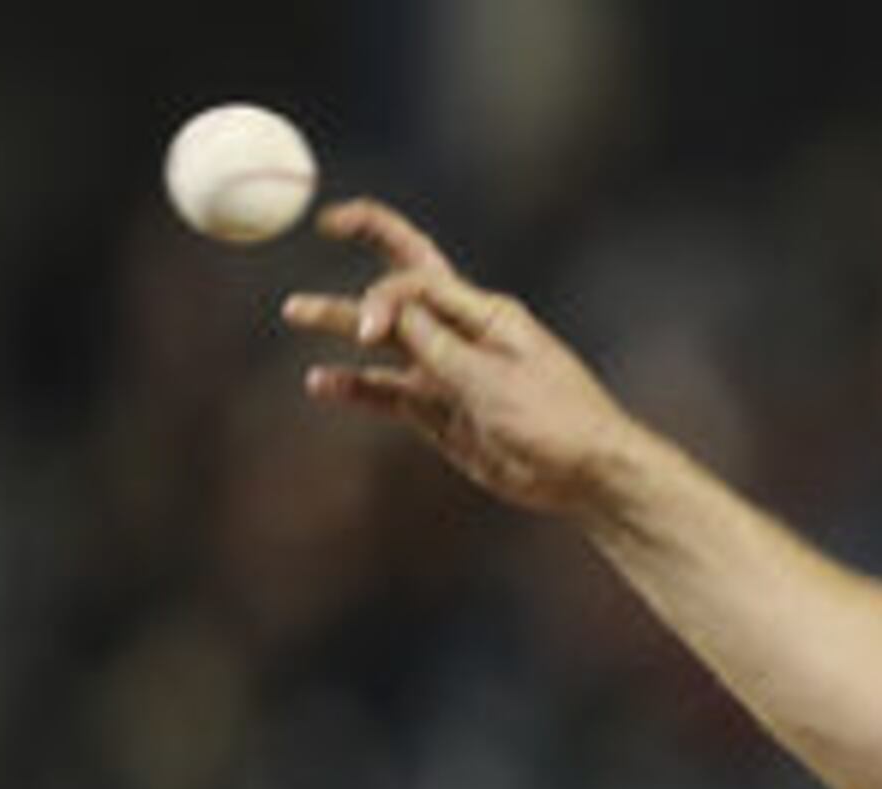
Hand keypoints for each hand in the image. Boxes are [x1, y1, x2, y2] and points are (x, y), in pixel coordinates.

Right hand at [281, 199, 644, 519]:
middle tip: (326, 221)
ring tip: (294, 311)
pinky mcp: (443, 413)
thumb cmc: (556, 419)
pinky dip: (356, 388)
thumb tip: (387, 310)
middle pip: (404, 285)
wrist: (586, 475)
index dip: (382, 294)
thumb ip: (436, 346)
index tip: (368, 332)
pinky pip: (389, 394)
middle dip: (366, 247)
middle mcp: (463, 335)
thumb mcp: (492, 380)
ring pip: (386, 343)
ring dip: (342, 327)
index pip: (419, 277)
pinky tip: (322, 383)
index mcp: (485, 314)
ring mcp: (450, 374)